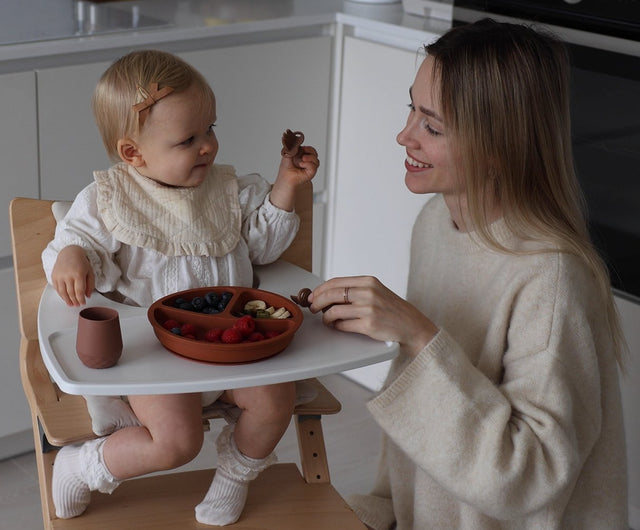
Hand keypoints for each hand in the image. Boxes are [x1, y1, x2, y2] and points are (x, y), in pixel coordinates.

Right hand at [50, 245, 94, 305]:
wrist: (69, 253)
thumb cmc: (81, 262)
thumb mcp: (90, 272)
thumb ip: (90, 284)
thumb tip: (88, 295)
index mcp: (78, 274)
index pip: (79, 291)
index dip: (81, 299)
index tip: (83, 303)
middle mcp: (68, 275)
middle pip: (71, 293)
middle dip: (74, 301)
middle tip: (77, 305)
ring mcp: (59, 276)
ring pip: (62, 292)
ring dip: (67, 300)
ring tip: (71, 304)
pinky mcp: (54, 276)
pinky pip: (57, 288)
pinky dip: (61, 294)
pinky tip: (65, 297)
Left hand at [270, 145, 319, 210]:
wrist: (286, 177)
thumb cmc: (286, 168)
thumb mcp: (288, 153)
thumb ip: (292, 146)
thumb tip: (295, 139)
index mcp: (302, 155)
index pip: (309, 149)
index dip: (307, 148)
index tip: (303, 147)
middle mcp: (307, 161)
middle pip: (314, 153)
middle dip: (310, 150)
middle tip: (304, 150)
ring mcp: (309, 167)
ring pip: (316, 159)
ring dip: (310, 157)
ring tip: (302, 159)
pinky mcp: (311, 173)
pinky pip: (314, 166)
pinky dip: (308, 164)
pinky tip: (302, 164)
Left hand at [309, 276, 438, 356]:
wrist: (411, 325)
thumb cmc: (392, 309)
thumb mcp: (376, 291)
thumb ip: (355, 290)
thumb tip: (328, 293)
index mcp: (368, 281)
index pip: (336, 282)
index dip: (320, 289)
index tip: (313, 295)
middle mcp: (368, 292)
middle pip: (332, 294)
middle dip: (318, 302)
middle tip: (313, 307)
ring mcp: (369, 309)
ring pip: (334, 311)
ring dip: (326, 316)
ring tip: (327, 319)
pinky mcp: (368, 325)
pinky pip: (343, 325)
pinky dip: (336, 326)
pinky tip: (337, 326)